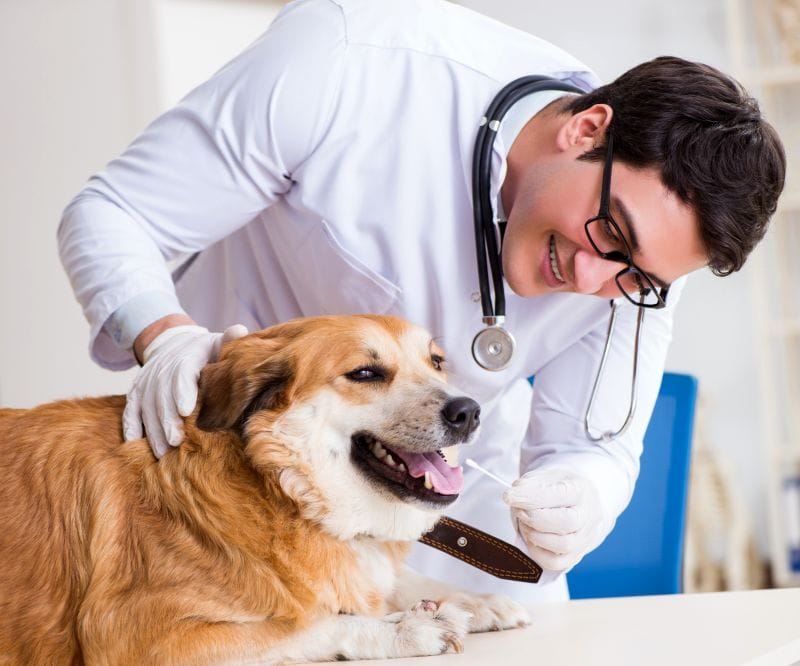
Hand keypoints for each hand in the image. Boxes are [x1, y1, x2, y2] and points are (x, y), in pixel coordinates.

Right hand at [123, 324, 248, 457]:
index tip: (185, 410)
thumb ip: (229, 340)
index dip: (182, 391)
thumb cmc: (205, 350)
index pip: (181, 373)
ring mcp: (147, 381)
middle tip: (175, 442)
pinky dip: (130, 425)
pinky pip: (130, 409)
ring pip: (145, 406)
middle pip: (161, 395)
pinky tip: (135, 443)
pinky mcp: (137, 392)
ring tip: (162, 452)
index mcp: (186, 356)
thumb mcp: (217, 342)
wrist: (173, 343)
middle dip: (167, 419)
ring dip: (152, 430)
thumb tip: (240, 331)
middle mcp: (162, 368)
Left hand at [503, 469, 604, 571]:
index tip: (509, 496)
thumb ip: (528, 484)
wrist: (577, 505)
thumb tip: (512, 496)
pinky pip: (555, 562)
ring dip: (535, 534)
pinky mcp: (574, 556)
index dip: (531, 497)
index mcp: (581, 489)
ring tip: (525, 523)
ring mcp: (584, 538)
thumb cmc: (557, 489)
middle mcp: (588, 515)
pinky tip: (531, 538)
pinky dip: (536, 552)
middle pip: (566, 522)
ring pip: (562, 545)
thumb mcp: (544, 476)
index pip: (560, 494)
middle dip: (535, 518)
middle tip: (519, 511)